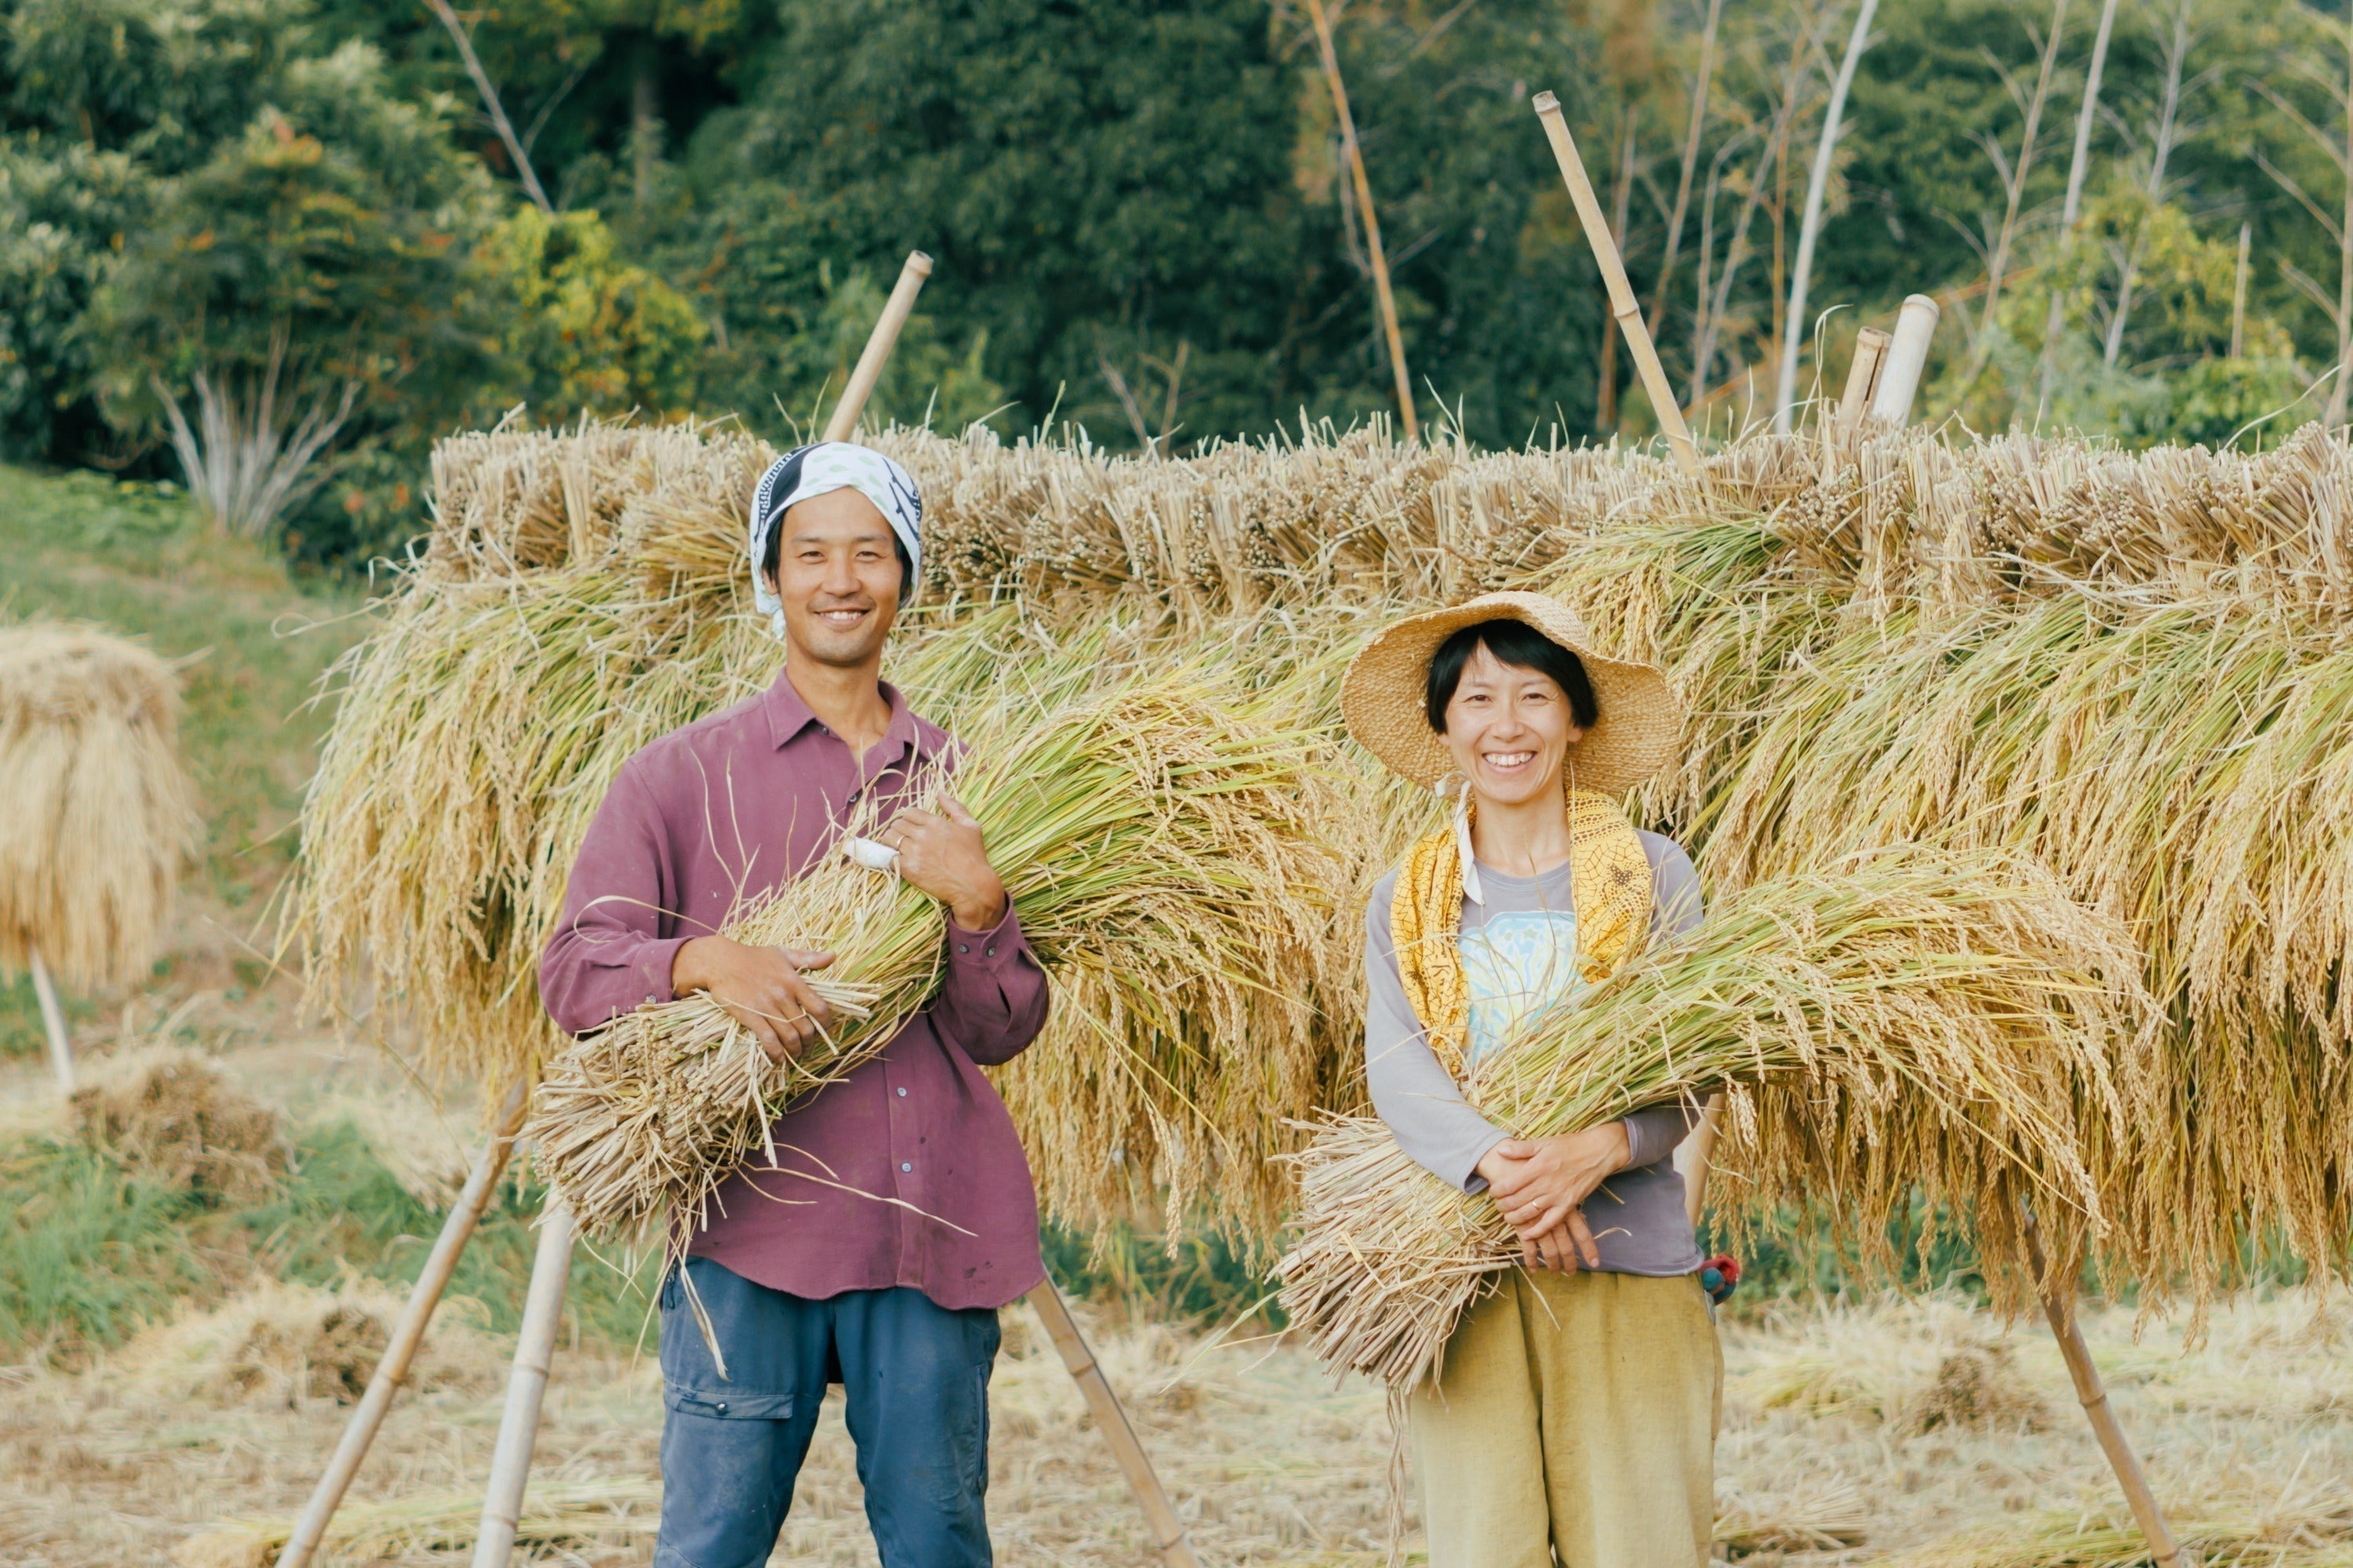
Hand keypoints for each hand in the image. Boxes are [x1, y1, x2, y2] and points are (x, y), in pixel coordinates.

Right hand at [671, 937, 835, 1063]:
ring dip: (796, 1051)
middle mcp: (784, 996)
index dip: (826, 1023)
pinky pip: (769, 1040)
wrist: (721, 962)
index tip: (825, 1029)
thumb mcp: (782, 953)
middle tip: (809, 1048)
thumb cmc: (752, 957)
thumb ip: (809, 957)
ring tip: (797, 1055)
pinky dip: (777, 1053)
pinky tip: (779, 1059)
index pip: (820, 1007)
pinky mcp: (751, 1016)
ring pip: (790, 1037)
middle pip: (806, 1027)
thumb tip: (833, 956)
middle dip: (811, 1042)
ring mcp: (767, 1007)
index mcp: (794, 981)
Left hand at [880, 794, 1008, 930]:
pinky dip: (890, 858)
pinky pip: (889, 858)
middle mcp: (923, 835)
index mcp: (936, 823)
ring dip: (890, 842)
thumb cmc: (974, 856)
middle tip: (904, 837)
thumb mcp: (971, 826)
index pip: (909, 812)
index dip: (909, 818)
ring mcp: (914, 852)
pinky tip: (898, 861)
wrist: (973, 885)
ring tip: (897, 847)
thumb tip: (940, 793)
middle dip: (898, 829)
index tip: (912, 826)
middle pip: (897, 824)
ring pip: (888, 839)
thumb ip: (954, 807)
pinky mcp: (909, 869)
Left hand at [1474, 1123, 1631, 1270]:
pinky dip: (1537, 1230)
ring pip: (1530, 1212)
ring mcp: (1557, 1196)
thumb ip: (1521, 1149)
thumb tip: (1501, 1151)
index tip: (1493, 1192)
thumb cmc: (1570, 1145)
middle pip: (1516, 1200)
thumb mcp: (1544, 1142)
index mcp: (1537, 1167)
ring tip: (1507, 1217)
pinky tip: (1527, 1235)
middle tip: (1497, 1206)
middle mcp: (1545, 1183)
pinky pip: (1550, 1222)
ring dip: (1515, 1218)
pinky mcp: (1568, 1205)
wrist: (1598, 1153)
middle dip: (1503, 1205)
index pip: (1510, 1184)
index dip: (1498, 1191)